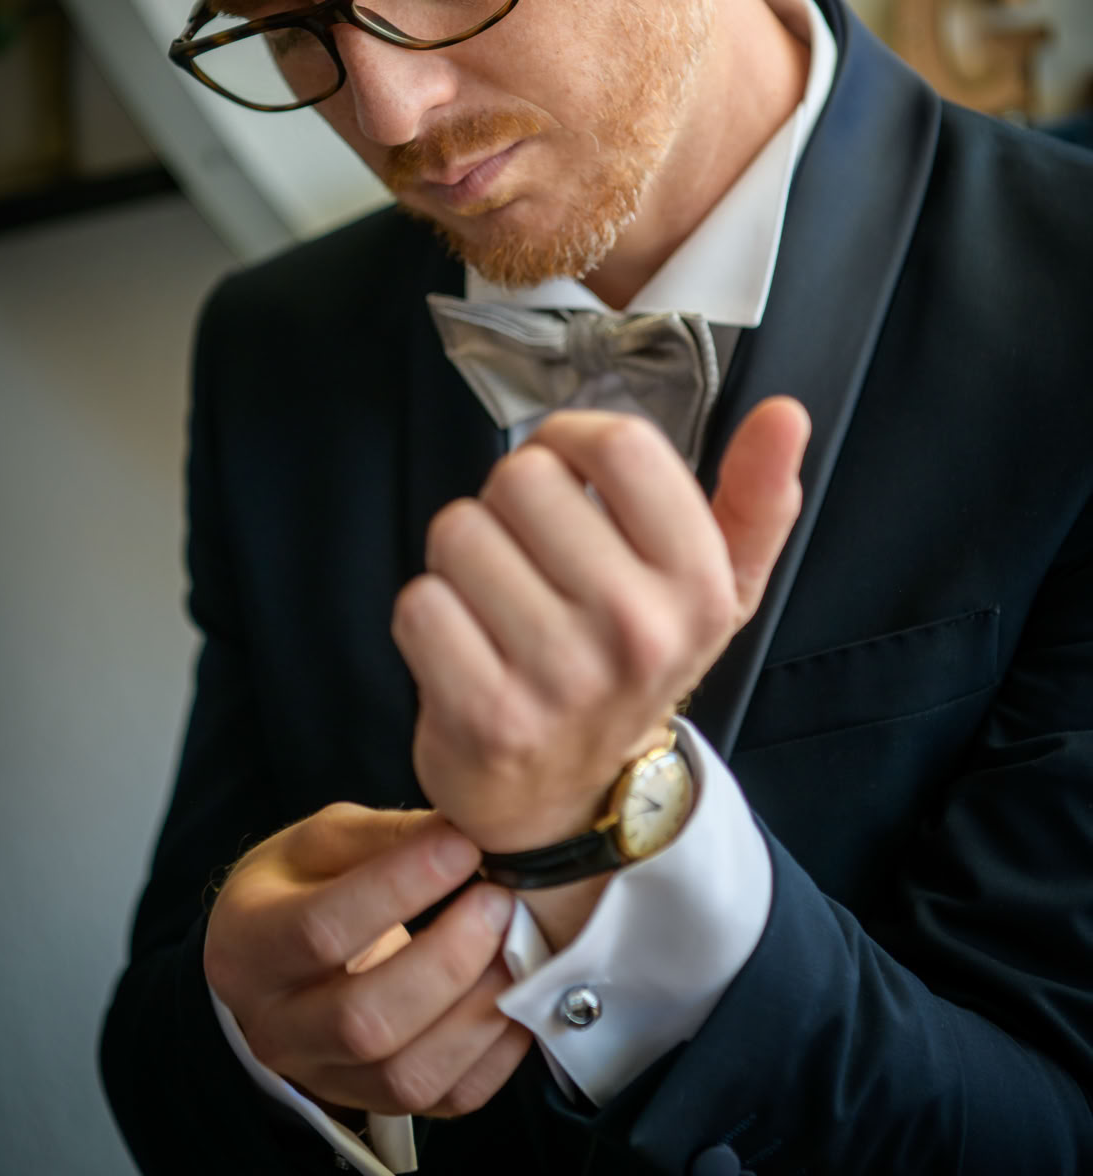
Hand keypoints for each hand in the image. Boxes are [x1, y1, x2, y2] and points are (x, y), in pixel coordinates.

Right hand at [203, 805, 528, 1116]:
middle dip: (448, 959)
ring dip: (480, 1009)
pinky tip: (518, 994)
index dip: (399, 887)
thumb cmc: (298, 889)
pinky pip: (447, 1100)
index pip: (319, 929)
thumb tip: (462, 830)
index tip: (461, 846)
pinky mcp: (378, 1101)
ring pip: (407, 1075)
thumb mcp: (320, 842)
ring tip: (517, 945)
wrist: (273, 962)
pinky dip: (497, 1052)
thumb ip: (383, 837)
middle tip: (498, 901)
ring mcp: (325, 1077)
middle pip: (364, 1020)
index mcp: (249, 945)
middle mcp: (277, 1027)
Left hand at [392, 397, 809, 855]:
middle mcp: (638, 631)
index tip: (568, 472)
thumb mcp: (714, 588)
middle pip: (524, 479)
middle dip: (510, 504)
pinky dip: (430, 613)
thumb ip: (756, 496)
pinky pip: (422, 603)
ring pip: (461, 532)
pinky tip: (464, 642)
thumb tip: (785, 414)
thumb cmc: (633, 663)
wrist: (570, 794)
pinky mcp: (487, 715)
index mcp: (698, 586)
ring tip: (497, 598)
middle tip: (531, 557)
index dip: (572, 439)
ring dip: (464, 558)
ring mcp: (561, 677)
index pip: (620, 444)